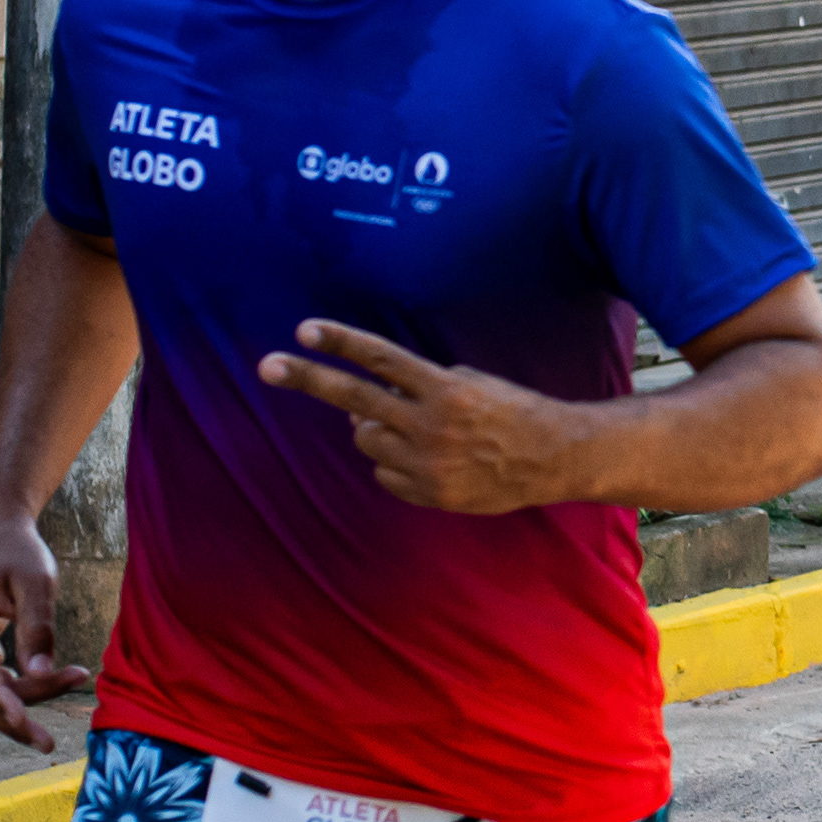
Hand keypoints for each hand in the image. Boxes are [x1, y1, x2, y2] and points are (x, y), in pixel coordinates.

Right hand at [0, 511, 93, 749]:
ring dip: (20, 708)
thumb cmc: (16, 551)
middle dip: (12, 721)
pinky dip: (20, 692)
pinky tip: (54, 688)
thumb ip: (37, 626)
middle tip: (49, 743)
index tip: (24, 722)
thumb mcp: (35, 580)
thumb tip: (41, 674)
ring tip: (59, 716)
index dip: (2, 701)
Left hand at [258, 319, 593, 512]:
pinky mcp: (428, 492)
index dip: (341, 343)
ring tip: (414, 429)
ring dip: (376, 429)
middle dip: (308, 378)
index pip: (382, 359)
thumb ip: (417, 390)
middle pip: (355, 399)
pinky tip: (431, 459)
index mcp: (445, 389)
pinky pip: (384, 472)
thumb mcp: (471, 384)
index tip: (305, 329)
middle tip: (267, 365)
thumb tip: (359, 412)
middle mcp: (431, 424)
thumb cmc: (511, 412)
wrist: (554, 457)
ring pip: (365, 439)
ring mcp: (427, 462)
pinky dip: (397, 462)